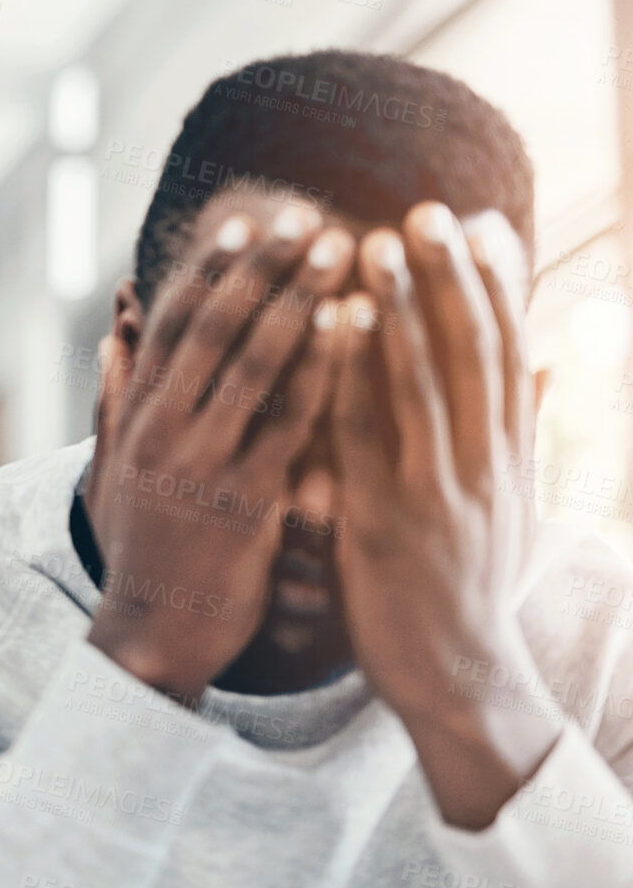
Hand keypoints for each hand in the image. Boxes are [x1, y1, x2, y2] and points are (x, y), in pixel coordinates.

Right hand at [87, 205, 359, 701]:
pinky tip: (357, 327)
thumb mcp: (115, 476)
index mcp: (135, 421)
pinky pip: (292, 421)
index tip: (242, 225)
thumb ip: (115, 402)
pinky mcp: (245, 500)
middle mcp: (162, 432)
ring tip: (342, 250)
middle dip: (261, 268)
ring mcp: (202, 464)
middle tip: (306, 217)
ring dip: (300, 297)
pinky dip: (324, 368)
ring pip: (253, 363)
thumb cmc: (145, 555)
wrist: (152, 635)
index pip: (170, 327)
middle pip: (213, 329)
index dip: (207, 272)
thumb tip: (111, 336)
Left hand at [330, 201, 558, 828]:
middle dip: (452, 277)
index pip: (509, 352)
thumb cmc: (470, 588)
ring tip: (376, 241)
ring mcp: (438, 491)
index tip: (482, 223)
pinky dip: (353, 373)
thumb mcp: (511, 505)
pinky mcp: (386, 520)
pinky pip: (367, 434)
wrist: (460, 679)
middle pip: (474, 352)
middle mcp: (484, 464)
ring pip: (425, 382)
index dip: (497, 285)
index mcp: (510, 456)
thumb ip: (519, 431)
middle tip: (428, 208)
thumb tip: (552, 362)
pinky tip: (336, 324)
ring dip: (402, 306)